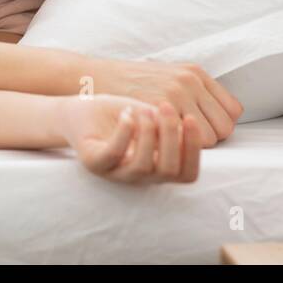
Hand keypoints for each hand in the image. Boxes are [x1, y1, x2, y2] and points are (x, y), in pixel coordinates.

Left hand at [57, 94, 199, 184]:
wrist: (82, 110)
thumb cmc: (122, 114)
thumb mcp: (154, 118)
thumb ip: (174, 124)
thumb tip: (199, 117)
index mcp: (158, 167)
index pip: (187, 173)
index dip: (194, 150)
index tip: (191, 118)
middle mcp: (140, 176)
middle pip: (169, 171)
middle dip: (172, 136)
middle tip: (166, 107)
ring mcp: (116, 172)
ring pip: (142, 167)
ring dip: (149, 133)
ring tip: (145, 109)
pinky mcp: (94, 161)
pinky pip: (112, 155)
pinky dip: (124, 133)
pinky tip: (128, 114)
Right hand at [90, 59, 243, 147]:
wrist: (97, 78)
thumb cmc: (134, 83)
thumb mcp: (170, 77)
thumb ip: (196, 93)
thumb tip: (224, 117)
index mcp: (196, 73)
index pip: (233, 110)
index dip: (221, 125)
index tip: (205, 131)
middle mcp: (190, 81)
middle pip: (225, 126)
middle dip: (211, 137)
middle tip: (190, 141)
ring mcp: (176, 93)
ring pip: (208, 137)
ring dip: (194, 146)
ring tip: (177, 144)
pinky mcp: (159, 107)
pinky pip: (185, 139)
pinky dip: (179, 146)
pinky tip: (165, 143)